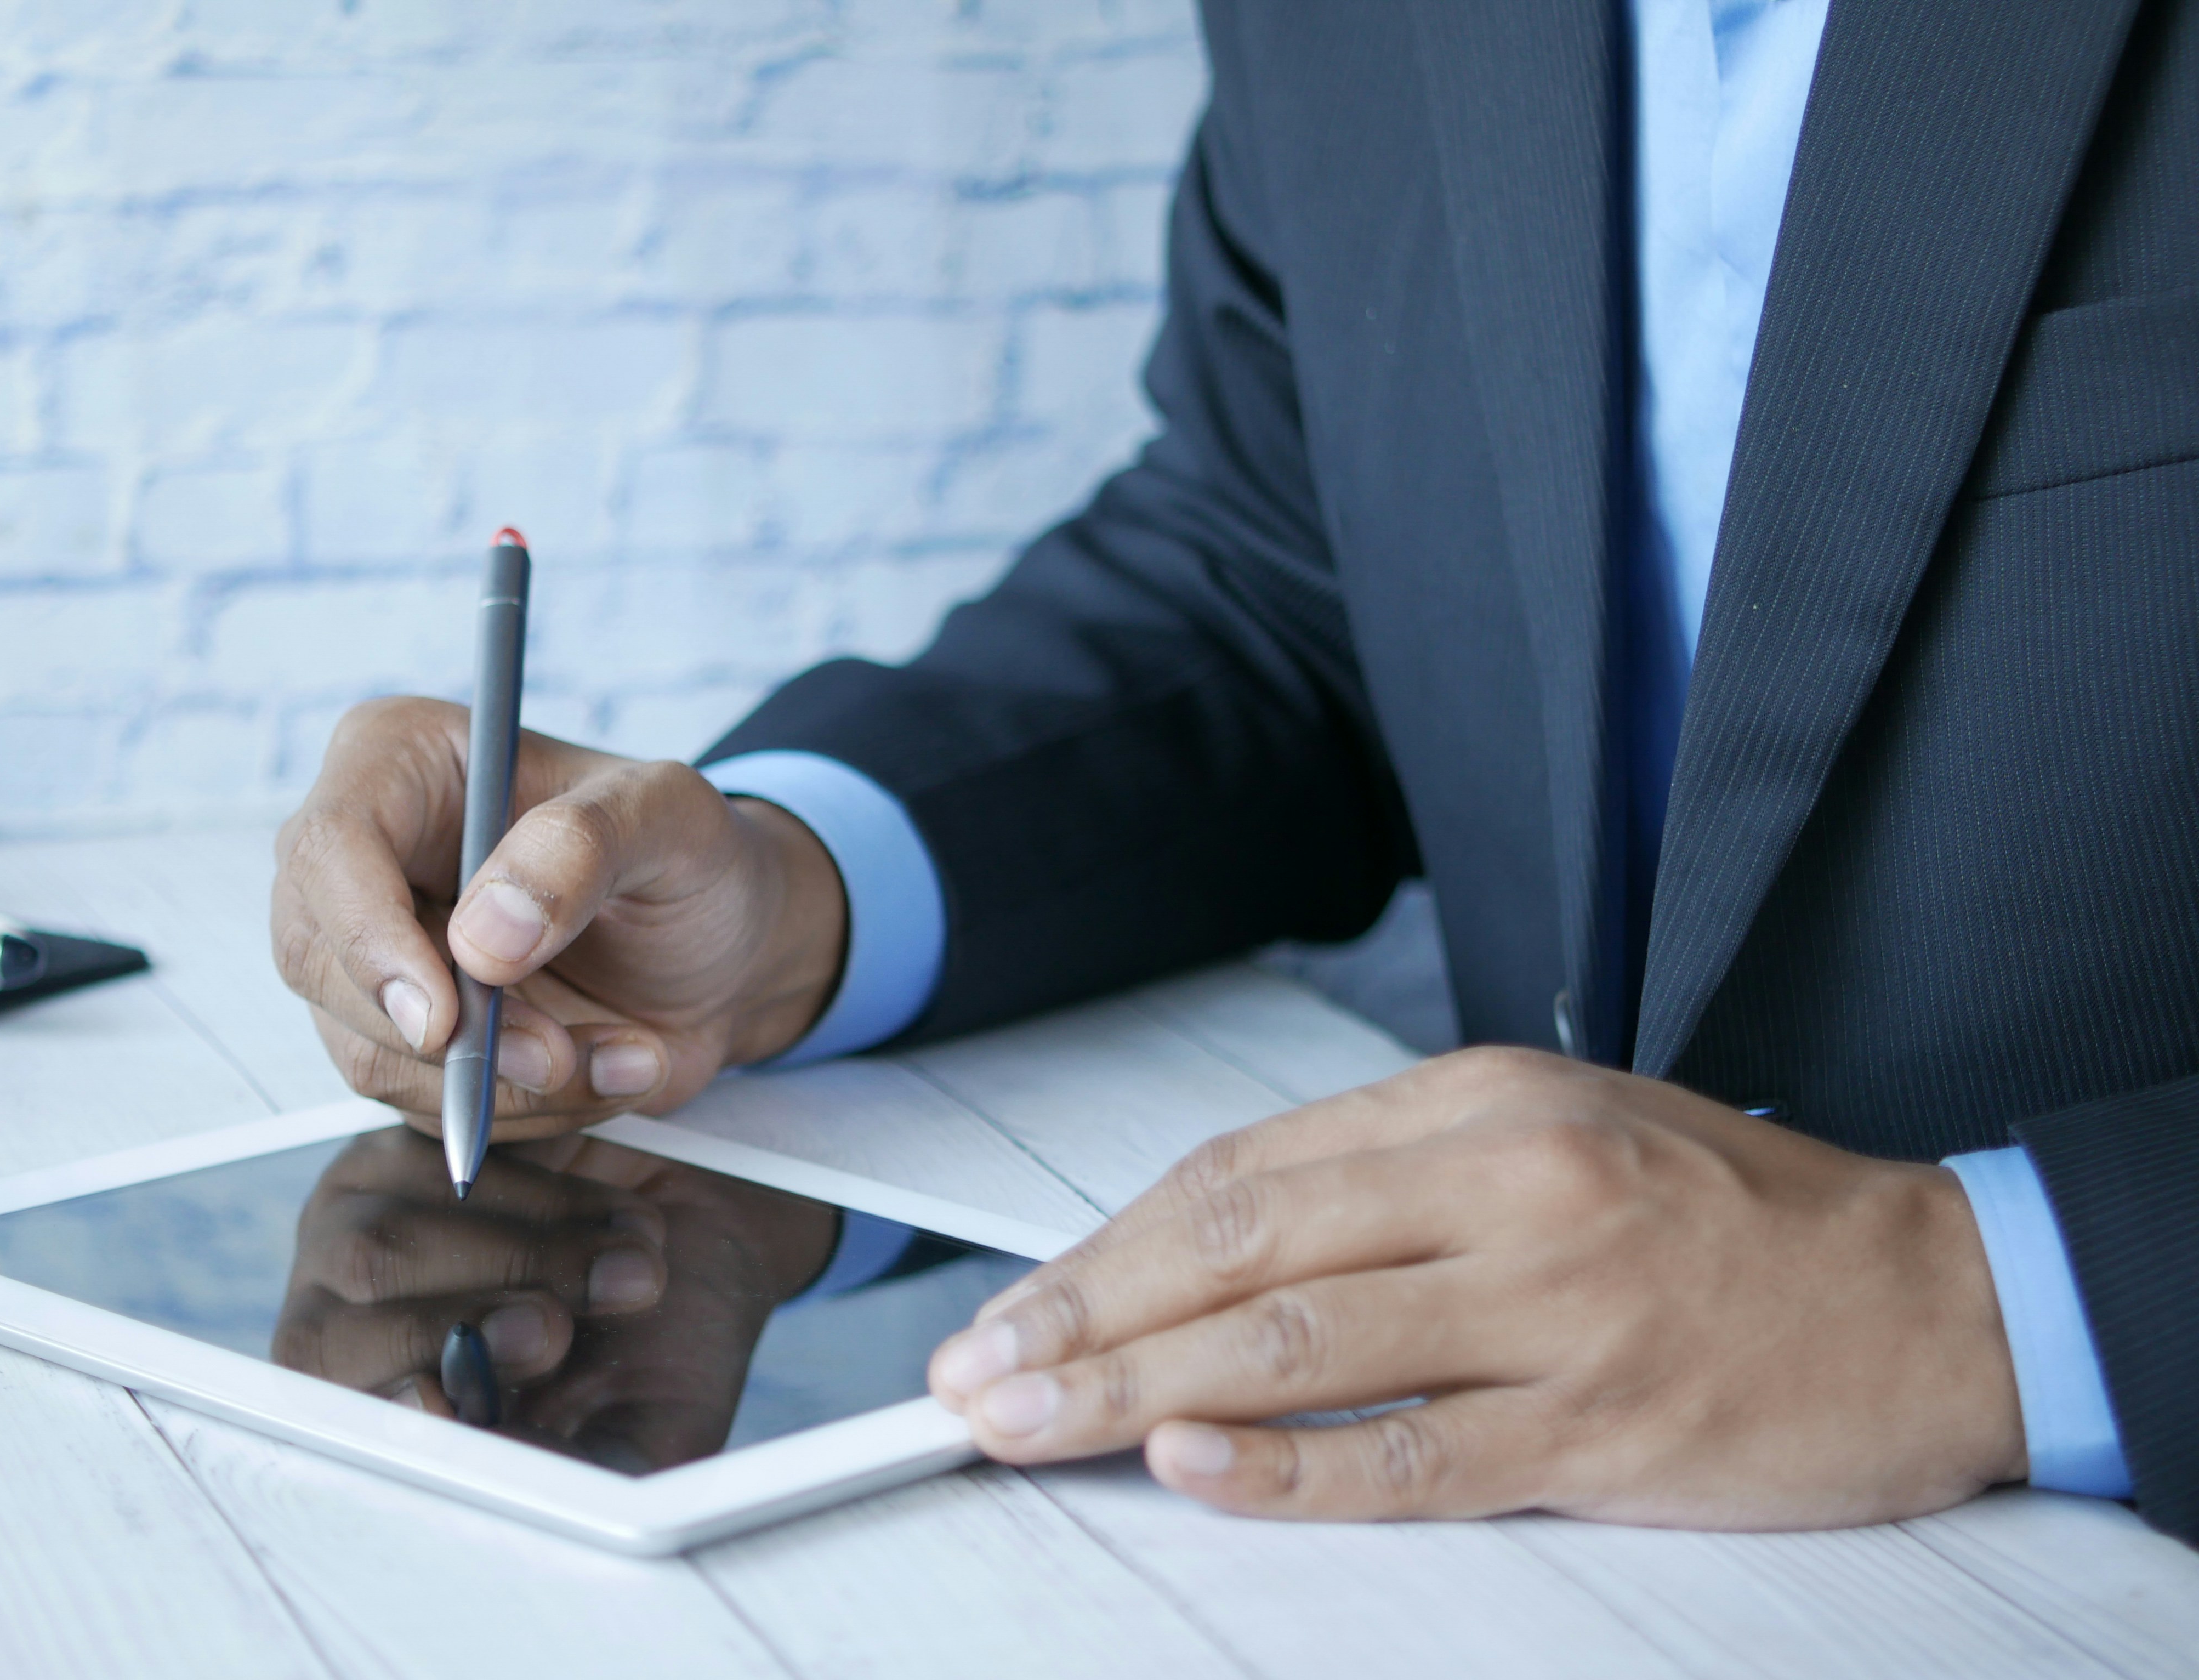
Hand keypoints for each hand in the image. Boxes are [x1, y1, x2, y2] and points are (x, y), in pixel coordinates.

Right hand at [272, 697, 846, 1136]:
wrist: (729, 949)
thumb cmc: (692, 858)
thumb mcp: (672, 818)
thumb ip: (584, 847)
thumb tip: (483, 937)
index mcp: (404, 762)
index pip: (330, 849)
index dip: (368, 941)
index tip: (442, 1019)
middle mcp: (367, 857)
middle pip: (323, 964)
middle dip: (449, 1035)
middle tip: (559, 1053)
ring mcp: (378, 953)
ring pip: (372, 1052)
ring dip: (504, 1080)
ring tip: (621, 1052)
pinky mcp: (409, 1035)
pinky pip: (427, 1102)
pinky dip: (526, 1106)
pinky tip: (607, 1066)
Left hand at [273, 1125, 839, 1471]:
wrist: (717, 1232)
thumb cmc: (666, 1347)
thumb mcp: (642, 1432)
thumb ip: (572, 1469)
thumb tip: (486, 1462)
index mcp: (381, 1413)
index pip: (325, 1423)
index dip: (377, 1411)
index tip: (444, 1403)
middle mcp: (344, 1319)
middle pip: (326, 1338)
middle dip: (449, 1333)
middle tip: (555, 1331)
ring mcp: (361, 1218)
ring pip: (383, 1244)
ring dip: (524, 1260)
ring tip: (631, 1271)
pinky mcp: (411, 1137)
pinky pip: (440, 1160)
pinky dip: (540, 1193)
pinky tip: (615, 1216)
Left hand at [927, 1047, 2027, 1528]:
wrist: (1934, 1292)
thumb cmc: (1721, 1214)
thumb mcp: (1551, 1138)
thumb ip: (1387, 1186)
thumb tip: (1209, 1252)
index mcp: (1477, 1104)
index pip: (1239, 1175)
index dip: (1104, 1247)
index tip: (1011, 1306)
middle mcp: (1506, 1183)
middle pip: (1239, 1248)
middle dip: (1082, 1316)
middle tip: (972, 1378)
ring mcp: (1557, 1305)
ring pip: (1300, 1344)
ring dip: (1137, 1389)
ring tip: (1026, 1425)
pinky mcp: (1606, 1423)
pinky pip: (1418, 1452)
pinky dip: (1293, 1464)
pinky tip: (1193, 1465)